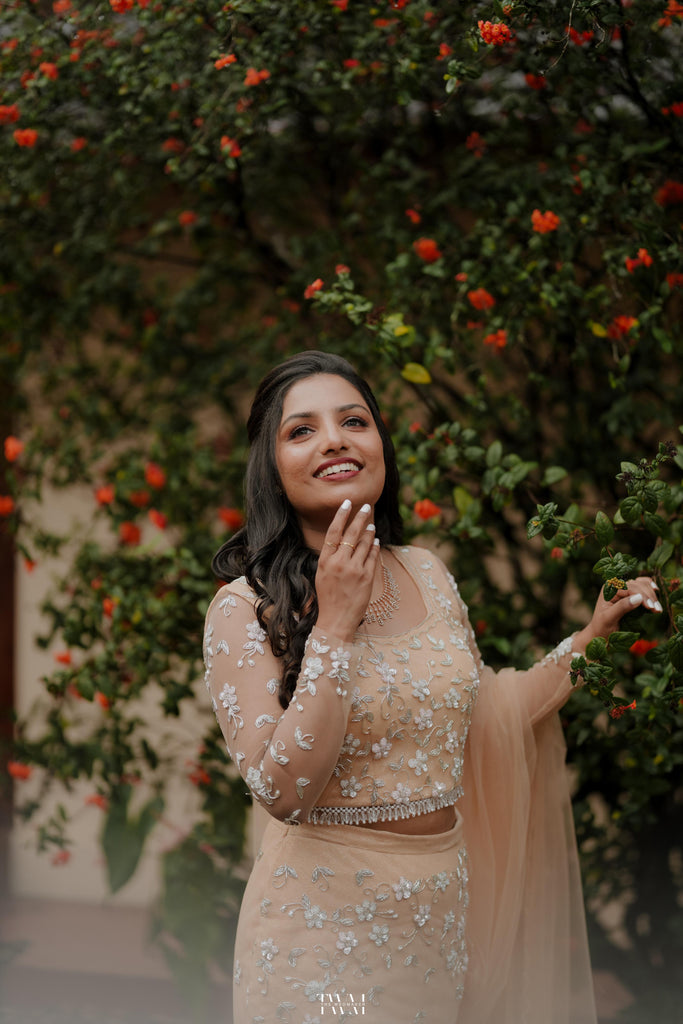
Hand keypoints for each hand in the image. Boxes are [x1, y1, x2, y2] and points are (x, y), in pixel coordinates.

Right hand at [314, 500, 379, 640]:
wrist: (336, 620)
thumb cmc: (328, 599)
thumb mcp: (322, 576)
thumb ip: (330, 558)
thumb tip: (339, 542)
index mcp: (325, 561)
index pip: (333, 533)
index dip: (341, 516)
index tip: (347, 503)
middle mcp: (339, 563)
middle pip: (351, 534)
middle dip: (359, 517)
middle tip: (366, 506)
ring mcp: (354, 570)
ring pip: (364, 543)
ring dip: (369, 531)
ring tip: (371, 524)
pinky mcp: (366, 577)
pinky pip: (373, 556)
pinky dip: (375, 546)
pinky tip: (376, 541)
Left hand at [574, 576, 661, 651]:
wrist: (600, 634)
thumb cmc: (602, 627)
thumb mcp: (609, 618)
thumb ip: (621, 607)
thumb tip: (638, 598)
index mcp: (608, 589)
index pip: (629, 587)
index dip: (642, 595)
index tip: (651, 607)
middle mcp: (615, 586)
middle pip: (637, 584)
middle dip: (649, 596)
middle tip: (657, 610)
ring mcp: (623, 589)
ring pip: (641, 584)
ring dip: (652, 594)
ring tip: (658, 608)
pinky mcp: (629, 594)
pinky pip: (641, 586)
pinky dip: (649, 588)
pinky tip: (656, 591)